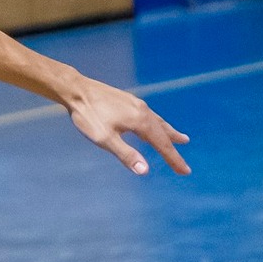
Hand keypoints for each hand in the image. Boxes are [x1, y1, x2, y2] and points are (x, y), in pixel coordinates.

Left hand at [64, 78, 190, 174]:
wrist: (76, 89)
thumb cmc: (88, 115)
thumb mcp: (105, 139)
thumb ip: (126, 155)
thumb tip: (144, 170)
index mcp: (140, 121)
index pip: (162, 145)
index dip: (174, 159)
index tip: (185, 172)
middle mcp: (142, 111)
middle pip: (163, 133)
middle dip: (174, 148)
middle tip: (184, 163)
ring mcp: (136, 104)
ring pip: (158, 121)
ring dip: (169, 132)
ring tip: (180, 138)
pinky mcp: (128, 100)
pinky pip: (149, 115)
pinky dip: (157, 123)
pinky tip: (152, 123)